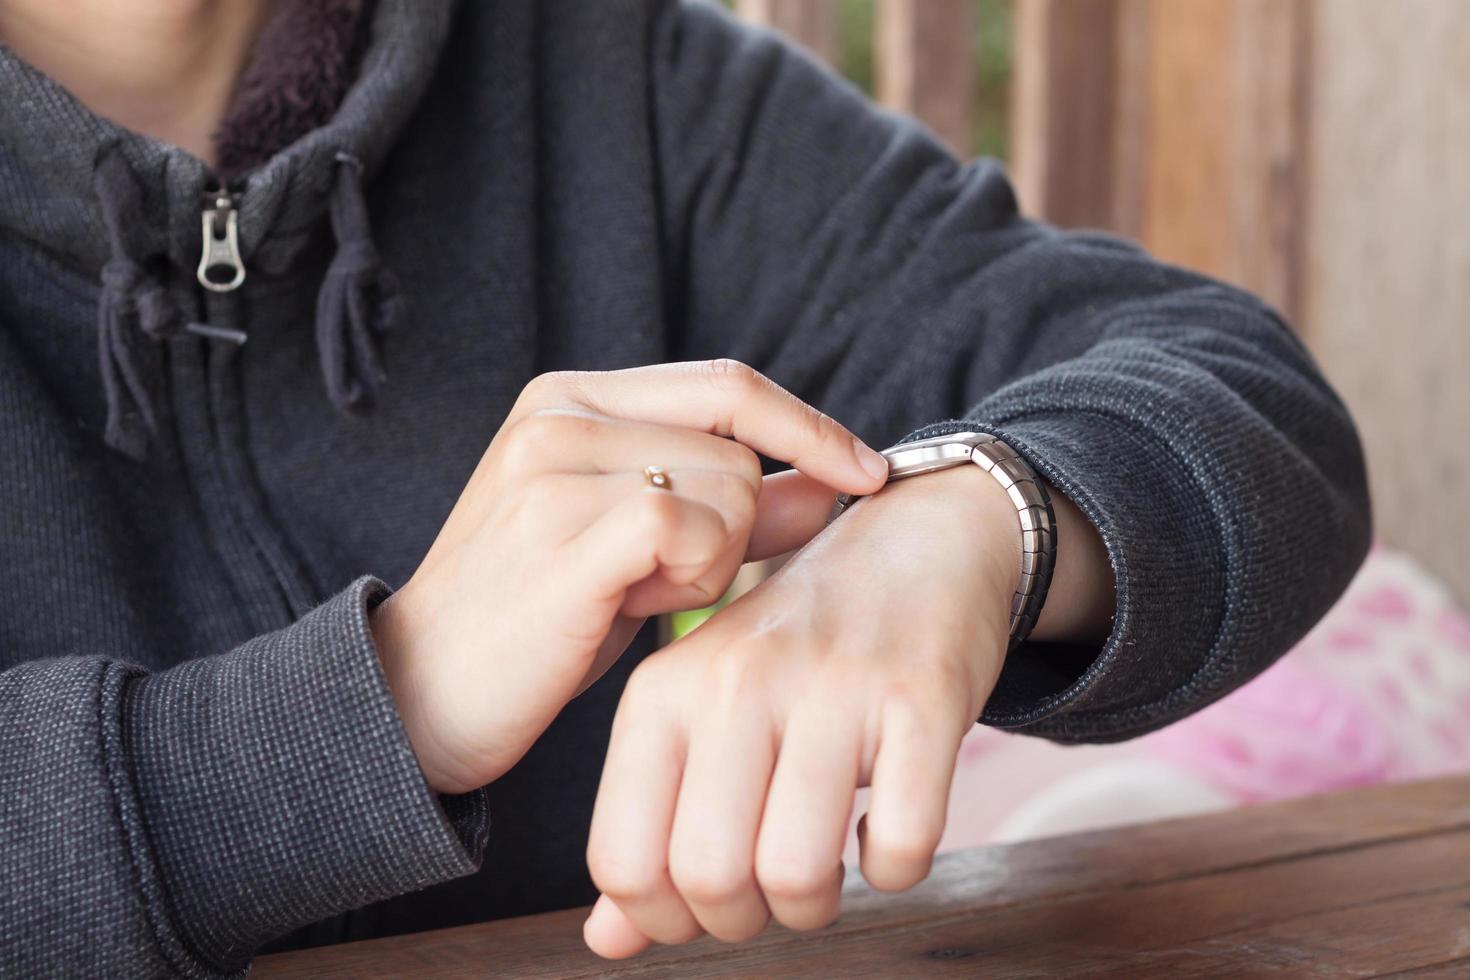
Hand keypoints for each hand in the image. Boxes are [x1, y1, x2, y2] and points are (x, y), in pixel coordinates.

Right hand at [370, 360, 888, 793]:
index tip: (868, 471)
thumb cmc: (540, 619)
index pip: (727, 383)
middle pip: (738, 448)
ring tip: (635, 594)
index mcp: (572, 397)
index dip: (808, 427)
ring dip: (710, 560)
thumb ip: (732, 507)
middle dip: (736, 527)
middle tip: (659, 579)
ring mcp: (552, 466)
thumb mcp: (640, 549)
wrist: (422, 692)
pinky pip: (690, 527)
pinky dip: (692, 574)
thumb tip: (830, 485)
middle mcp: (558, 413)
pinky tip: (637, 605)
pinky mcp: (558, 529)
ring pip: (727, 489)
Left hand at [582, 464, 1024, 956]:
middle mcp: (735, 681)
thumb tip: (609, 941)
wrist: (912, 542)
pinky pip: (902, 846)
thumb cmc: (795, 649)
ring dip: (815, 905)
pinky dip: (894, 868)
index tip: (705, 901)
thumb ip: (650, 824)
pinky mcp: (921, 697)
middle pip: (710, 877)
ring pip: (797, 873)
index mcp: (663, 691)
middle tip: (771, 889)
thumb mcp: (702, 714)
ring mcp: (831, 686)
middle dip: (744, 920)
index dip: (663, 918)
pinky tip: (883, 827)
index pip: (623, 861)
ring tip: (826, 867)